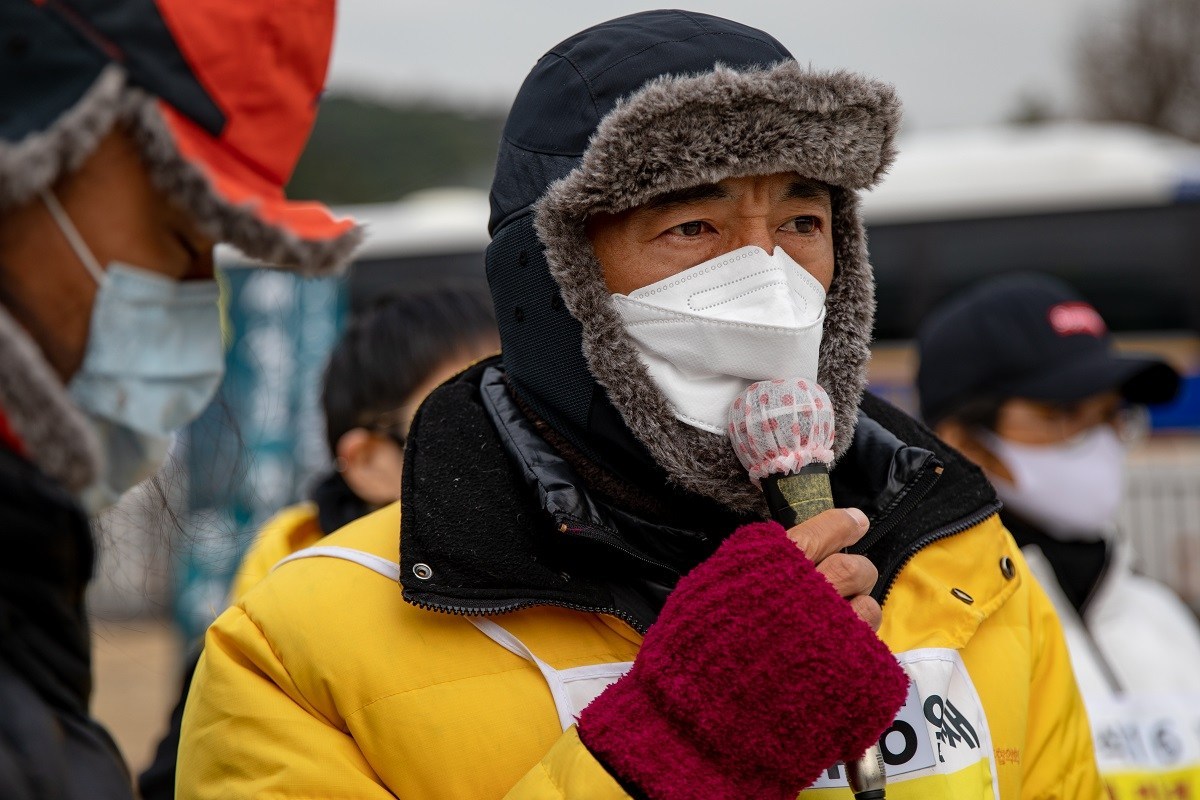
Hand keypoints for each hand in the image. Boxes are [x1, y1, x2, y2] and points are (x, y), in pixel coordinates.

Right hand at [577, 520, 909, 799]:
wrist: (700, 721)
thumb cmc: (691, 655)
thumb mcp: (707, 590)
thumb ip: (744, 566)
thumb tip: (776, 550)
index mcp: (773, 564)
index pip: (823, 530)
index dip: (842, 524)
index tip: (854, 521)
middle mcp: (810, 591)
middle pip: (855, 568)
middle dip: (856, 570)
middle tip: (849, 579)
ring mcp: (835, 634)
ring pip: (868, 609)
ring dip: (859, 614)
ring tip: (838, 631)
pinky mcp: (852, 673)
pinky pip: (870, 654)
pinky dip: (858, 655)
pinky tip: (835, 663)